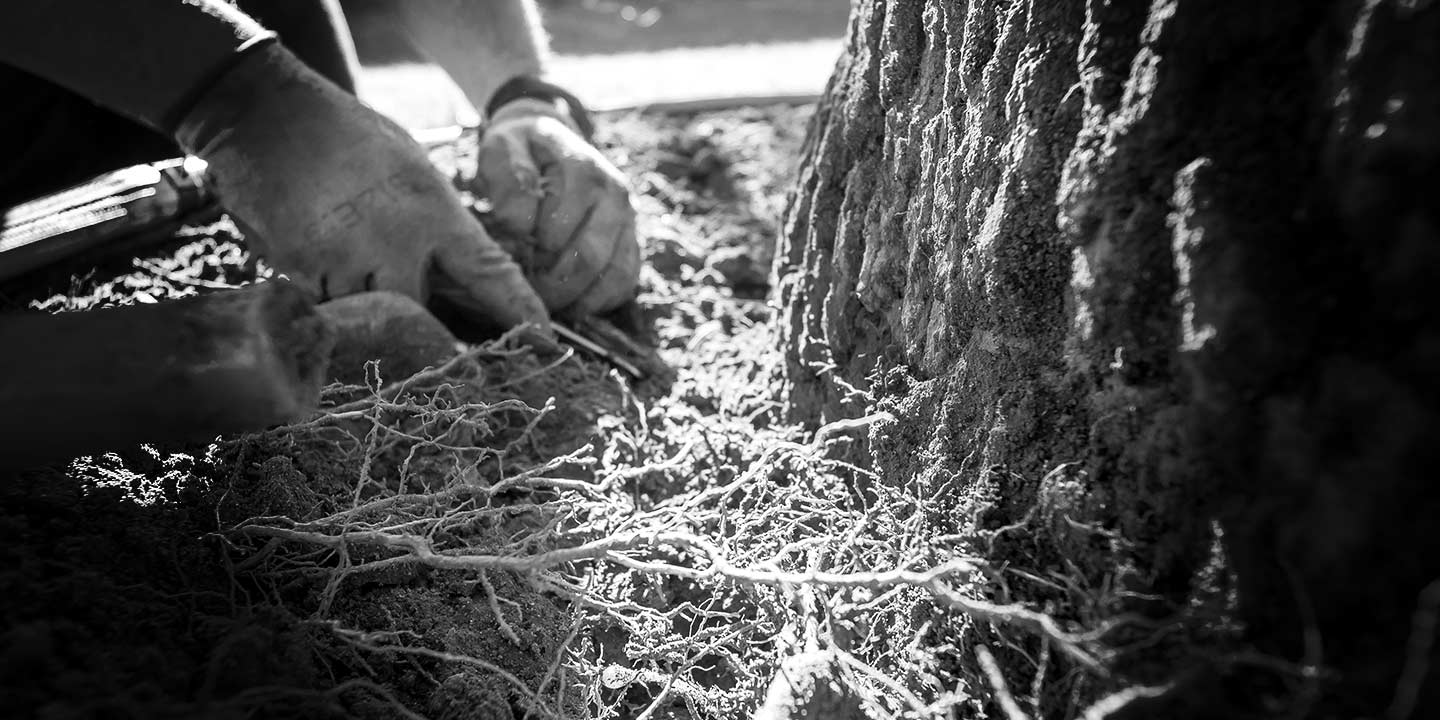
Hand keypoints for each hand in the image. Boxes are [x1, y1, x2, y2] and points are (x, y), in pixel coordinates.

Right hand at [175, 44, 549, 332]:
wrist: (266, 112)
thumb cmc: (348, 135)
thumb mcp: (413, 166)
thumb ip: (438, 219)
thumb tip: (459, 269)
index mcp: (431, 211)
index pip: (489, 273)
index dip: (519, 311)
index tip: (545, 340)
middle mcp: (392, 240)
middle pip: (422, 316)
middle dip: (420, 321)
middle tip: (418, 318)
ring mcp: (342, 258)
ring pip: (369, 318)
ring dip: (368, 311)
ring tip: (355, 274)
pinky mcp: (297, 268)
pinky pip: (325, 309)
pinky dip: (329, 300)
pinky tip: (323, 264)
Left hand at [472, 97, 640, 315]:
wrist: (547, 138)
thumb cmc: (520, 150)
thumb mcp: (503, 149)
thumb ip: (509, 181)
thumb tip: (521, 227)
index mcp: (584, 171)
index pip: (558, 232)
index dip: (530, 257)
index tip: (508, 261)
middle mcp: (615, 195)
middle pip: (589, 259)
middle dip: (553, 286)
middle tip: (525, 294)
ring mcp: (628, 220)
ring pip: (614, 276)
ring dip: (578, 299)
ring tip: (547, 302)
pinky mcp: (631, 241)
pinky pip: (625, 283)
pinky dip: (599, 302)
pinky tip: (571, 304)